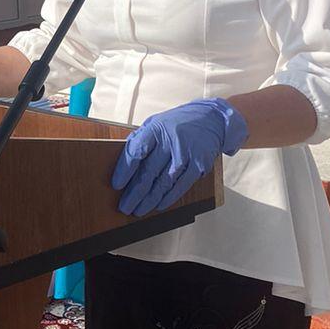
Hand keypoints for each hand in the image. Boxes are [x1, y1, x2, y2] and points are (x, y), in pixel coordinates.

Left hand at [112, 98, 247, 216]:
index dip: (124, 170)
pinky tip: (158, 206)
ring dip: (150, 200)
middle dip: (135, 193)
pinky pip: (181, 186)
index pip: (136, 151)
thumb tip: (124, 161)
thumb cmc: (179, 123)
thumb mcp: (157, 123)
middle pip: (148, 172)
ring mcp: (186, 153)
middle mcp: (171, 140)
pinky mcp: (199, 164)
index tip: (117, 185)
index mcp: (156, 128)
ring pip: (164, 182)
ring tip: (139, 210)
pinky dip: (168, 198)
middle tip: (125, 206)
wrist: (212, 119)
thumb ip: (141, 139)